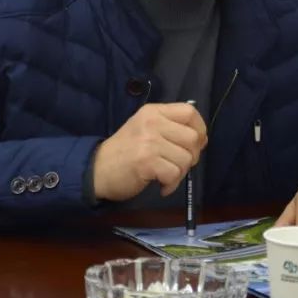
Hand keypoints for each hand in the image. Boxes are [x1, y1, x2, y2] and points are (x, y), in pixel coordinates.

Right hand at [92, 102, 207, 201]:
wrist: (96, 169)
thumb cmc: (125, 151)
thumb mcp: (146, 129)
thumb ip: (170, 128)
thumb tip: (200, 138)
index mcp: (153, 112)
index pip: (189, 112)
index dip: (200, 129)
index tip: (196, 143)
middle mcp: (152, 122)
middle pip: (192, 137)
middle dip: (192, 156)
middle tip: (178, 164)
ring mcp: (149, 141)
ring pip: (186, 158)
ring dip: (180, 173)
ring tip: (167, 176)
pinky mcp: (146, 161)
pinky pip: (174, 174)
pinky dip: (171, 184)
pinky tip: (162, 185)